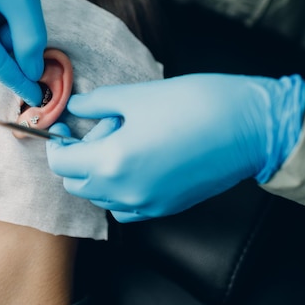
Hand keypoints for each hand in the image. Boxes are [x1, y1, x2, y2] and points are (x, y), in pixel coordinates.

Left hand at [46, 74, 304, 221]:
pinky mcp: (166, 209)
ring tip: (124, 142)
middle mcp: (124, 192)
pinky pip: (126, 207)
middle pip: (76, 183)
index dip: (56, 142)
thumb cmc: (194, 104)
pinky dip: (119, 190)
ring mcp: (146, 205)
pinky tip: (138, 163)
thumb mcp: (137, 96)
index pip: (61, 162)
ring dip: (99, 173)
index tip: (64, 125)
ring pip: (100, 196)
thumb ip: (96, 104)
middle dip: (77, 156)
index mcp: (112, 162)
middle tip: (102, 127)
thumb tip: (74, 107)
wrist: (248, 127)